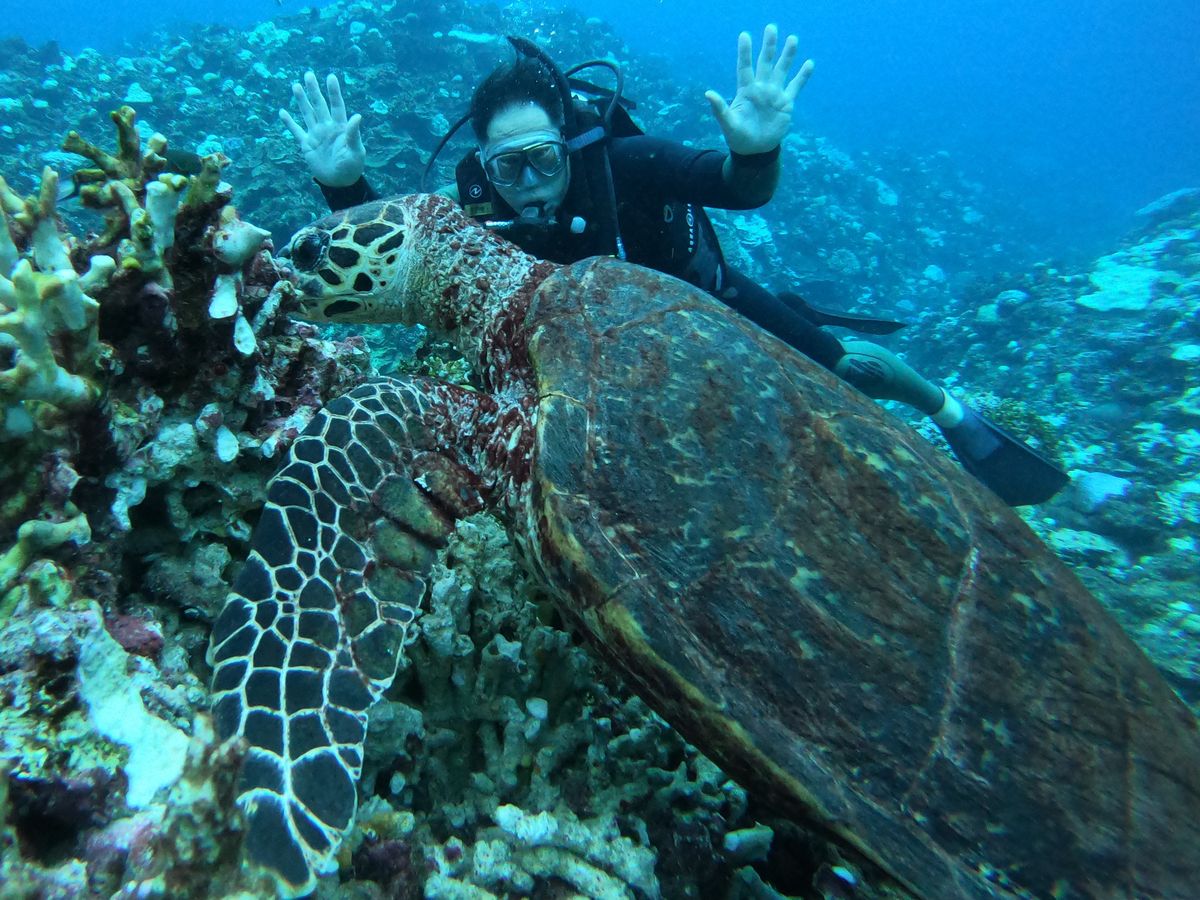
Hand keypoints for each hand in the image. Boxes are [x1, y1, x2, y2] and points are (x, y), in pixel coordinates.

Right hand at [280, 71, 365, 186]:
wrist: (339, 182)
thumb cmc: (352, 167)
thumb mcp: (355, 151)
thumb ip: (354, 134)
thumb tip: (357, 116)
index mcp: (340, 127)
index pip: (337, 106)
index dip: (334, 92)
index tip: (331, 77)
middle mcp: (327, 127)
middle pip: (319, 105)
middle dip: (314, 91)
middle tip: (308, 74)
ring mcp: (316, 134)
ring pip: (307, 114)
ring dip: (301, 101)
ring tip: (296, 86)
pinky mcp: (307, 144)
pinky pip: (296, 131)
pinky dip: (289, 122)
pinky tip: (282, 112)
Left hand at [704, 25, 813, 155]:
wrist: (755, 150)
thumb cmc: (738, 137)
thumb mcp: (727, 123)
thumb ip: (720, 108)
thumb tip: (707, 93)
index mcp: (745, 91)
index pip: (745, 67)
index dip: (745, 52)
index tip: (744, 35)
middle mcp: (760, 88)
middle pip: (765, 62)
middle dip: (768, 46)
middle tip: (771, 27)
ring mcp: (774, 94)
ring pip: (781, 70)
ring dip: (787, 55)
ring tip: (792, 39)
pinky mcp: (786, 103)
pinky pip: (796, 86)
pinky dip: (803, 76)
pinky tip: (809, 63)